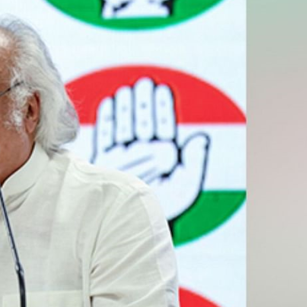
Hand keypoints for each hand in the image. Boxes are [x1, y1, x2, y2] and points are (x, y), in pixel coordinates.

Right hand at [91, 77, 208, 220]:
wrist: (138, 223)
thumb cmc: (167, 206)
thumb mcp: (186, 186)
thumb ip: (195, 162)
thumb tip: (200, 138)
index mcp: (164, 152)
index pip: (163, 125)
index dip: (162, 107)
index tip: (161, 90)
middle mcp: (144, 150)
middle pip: (143, 121)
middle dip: (143, 102)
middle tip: (143, 84)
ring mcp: (126, 153)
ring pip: (126, 126)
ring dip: (126, 108)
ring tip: (126, 91)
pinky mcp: (107, 159)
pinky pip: (107, 137)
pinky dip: (108, 121)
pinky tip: (109, 105)